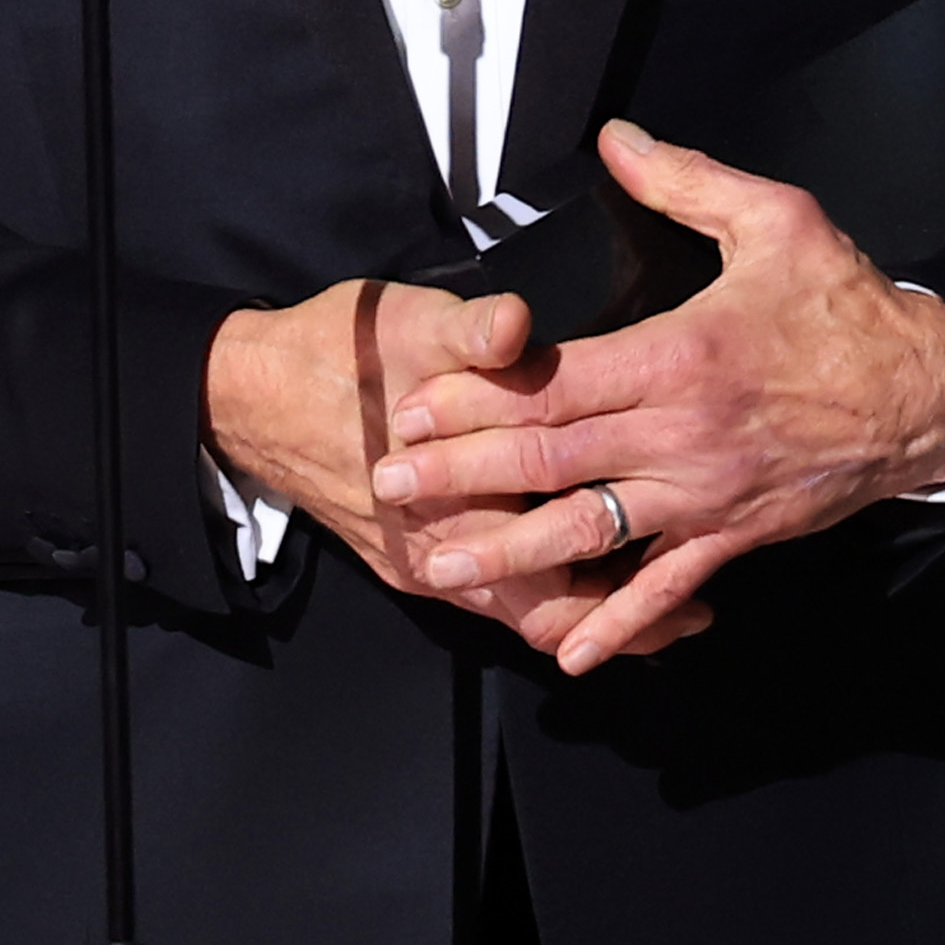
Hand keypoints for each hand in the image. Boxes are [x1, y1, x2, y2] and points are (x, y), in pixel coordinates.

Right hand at [205, 278, 712, 665]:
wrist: (249, 394)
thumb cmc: (331, 358)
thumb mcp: (401, 327)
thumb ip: (468, 332)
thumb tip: (516, 325)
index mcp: (451, 505)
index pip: (559, 581)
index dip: (634, 592)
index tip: (696, 579)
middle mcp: (441, 554)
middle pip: (555, 618)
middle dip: (627, 619)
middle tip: (695, 609)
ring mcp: (423, 562)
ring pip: (523, 613)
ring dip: (586, 608)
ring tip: (656, 603)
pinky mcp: (408, 556)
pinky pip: (490, 596)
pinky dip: (542, 590)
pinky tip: (577, 563)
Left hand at [374, 120, 944, 673]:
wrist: (931, 393)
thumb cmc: (849, 305)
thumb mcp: (778, 220)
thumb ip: (686, 180)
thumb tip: (614, 139)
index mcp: (680, 356)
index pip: (557, 383)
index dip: (478, 397)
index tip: (416, 406)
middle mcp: (683, 434)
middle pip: (552, 460)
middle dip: (463, 474)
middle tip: (393, 484)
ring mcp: (706, 494)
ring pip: (591, 530)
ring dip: (512, 553)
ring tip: (443, 566)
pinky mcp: (736, 535)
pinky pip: (666, 588)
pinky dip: (615, 622)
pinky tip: (566, 652)